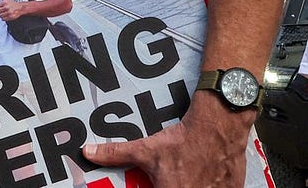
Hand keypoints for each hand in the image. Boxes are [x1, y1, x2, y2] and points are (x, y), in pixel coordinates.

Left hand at [0, 0, 26, 20]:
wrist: (20, 7)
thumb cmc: (12, 3)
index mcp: (4, 2)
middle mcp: (6, 7)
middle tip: (1, 9)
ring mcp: (8, 13)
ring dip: (0, 14)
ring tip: (3, 12)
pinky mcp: (10, 17)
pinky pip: (3, 19)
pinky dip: (3, 17)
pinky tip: (5, 14)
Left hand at [83, 92, 250, 187]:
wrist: (219, 126)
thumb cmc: (183, 140)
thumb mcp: (146, 148)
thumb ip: (116, 154)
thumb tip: (88, 152)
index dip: (158, 187)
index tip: (162, 183)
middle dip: (179, 185)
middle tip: (178, 177)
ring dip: (196, 185)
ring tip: (192, 175)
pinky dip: (213, 186)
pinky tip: (208, 177)